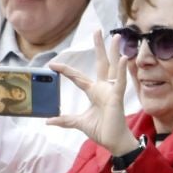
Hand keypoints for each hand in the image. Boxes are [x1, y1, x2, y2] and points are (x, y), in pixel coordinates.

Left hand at [49, 33, 137, 155]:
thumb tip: (48, 121)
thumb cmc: (102, 130)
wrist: (114, 142)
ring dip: (113, 51)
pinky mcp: (117, 97)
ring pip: (113, 67)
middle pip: (102, 63)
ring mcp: (111, 91)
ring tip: (115, 36)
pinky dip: (122, 70)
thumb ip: (65, 120)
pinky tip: (123, 58)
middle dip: (99, 47)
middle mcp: (103, 88)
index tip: (53, 64)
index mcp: (94, 92)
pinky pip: (120, 82)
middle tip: (98, 30)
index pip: (78, 77)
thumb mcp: (79, 122)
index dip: (65, 70)